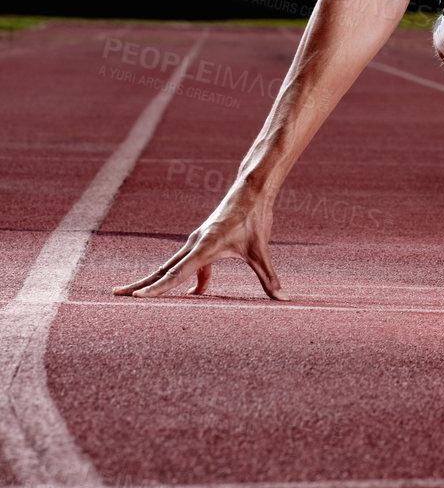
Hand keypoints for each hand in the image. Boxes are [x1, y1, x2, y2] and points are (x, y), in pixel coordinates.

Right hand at [114, 184, 282, 299]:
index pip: (177, 273)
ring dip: (152, 281)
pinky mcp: (202, 241)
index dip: (158, 288)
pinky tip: (195, 292)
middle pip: (163, 269)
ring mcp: (196, 242)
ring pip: (169, 266)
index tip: (137, 298)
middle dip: (140, 285)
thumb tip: (283, 299)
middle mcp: (194, 244)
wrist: (252, 189)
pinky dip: (181, 277)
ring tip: (132, 294)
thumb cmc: (255, 217)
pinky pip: (186, 263)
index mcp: (204, 246)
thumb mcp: (261, 250)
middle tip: (115, 296)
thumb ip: (269, 277)